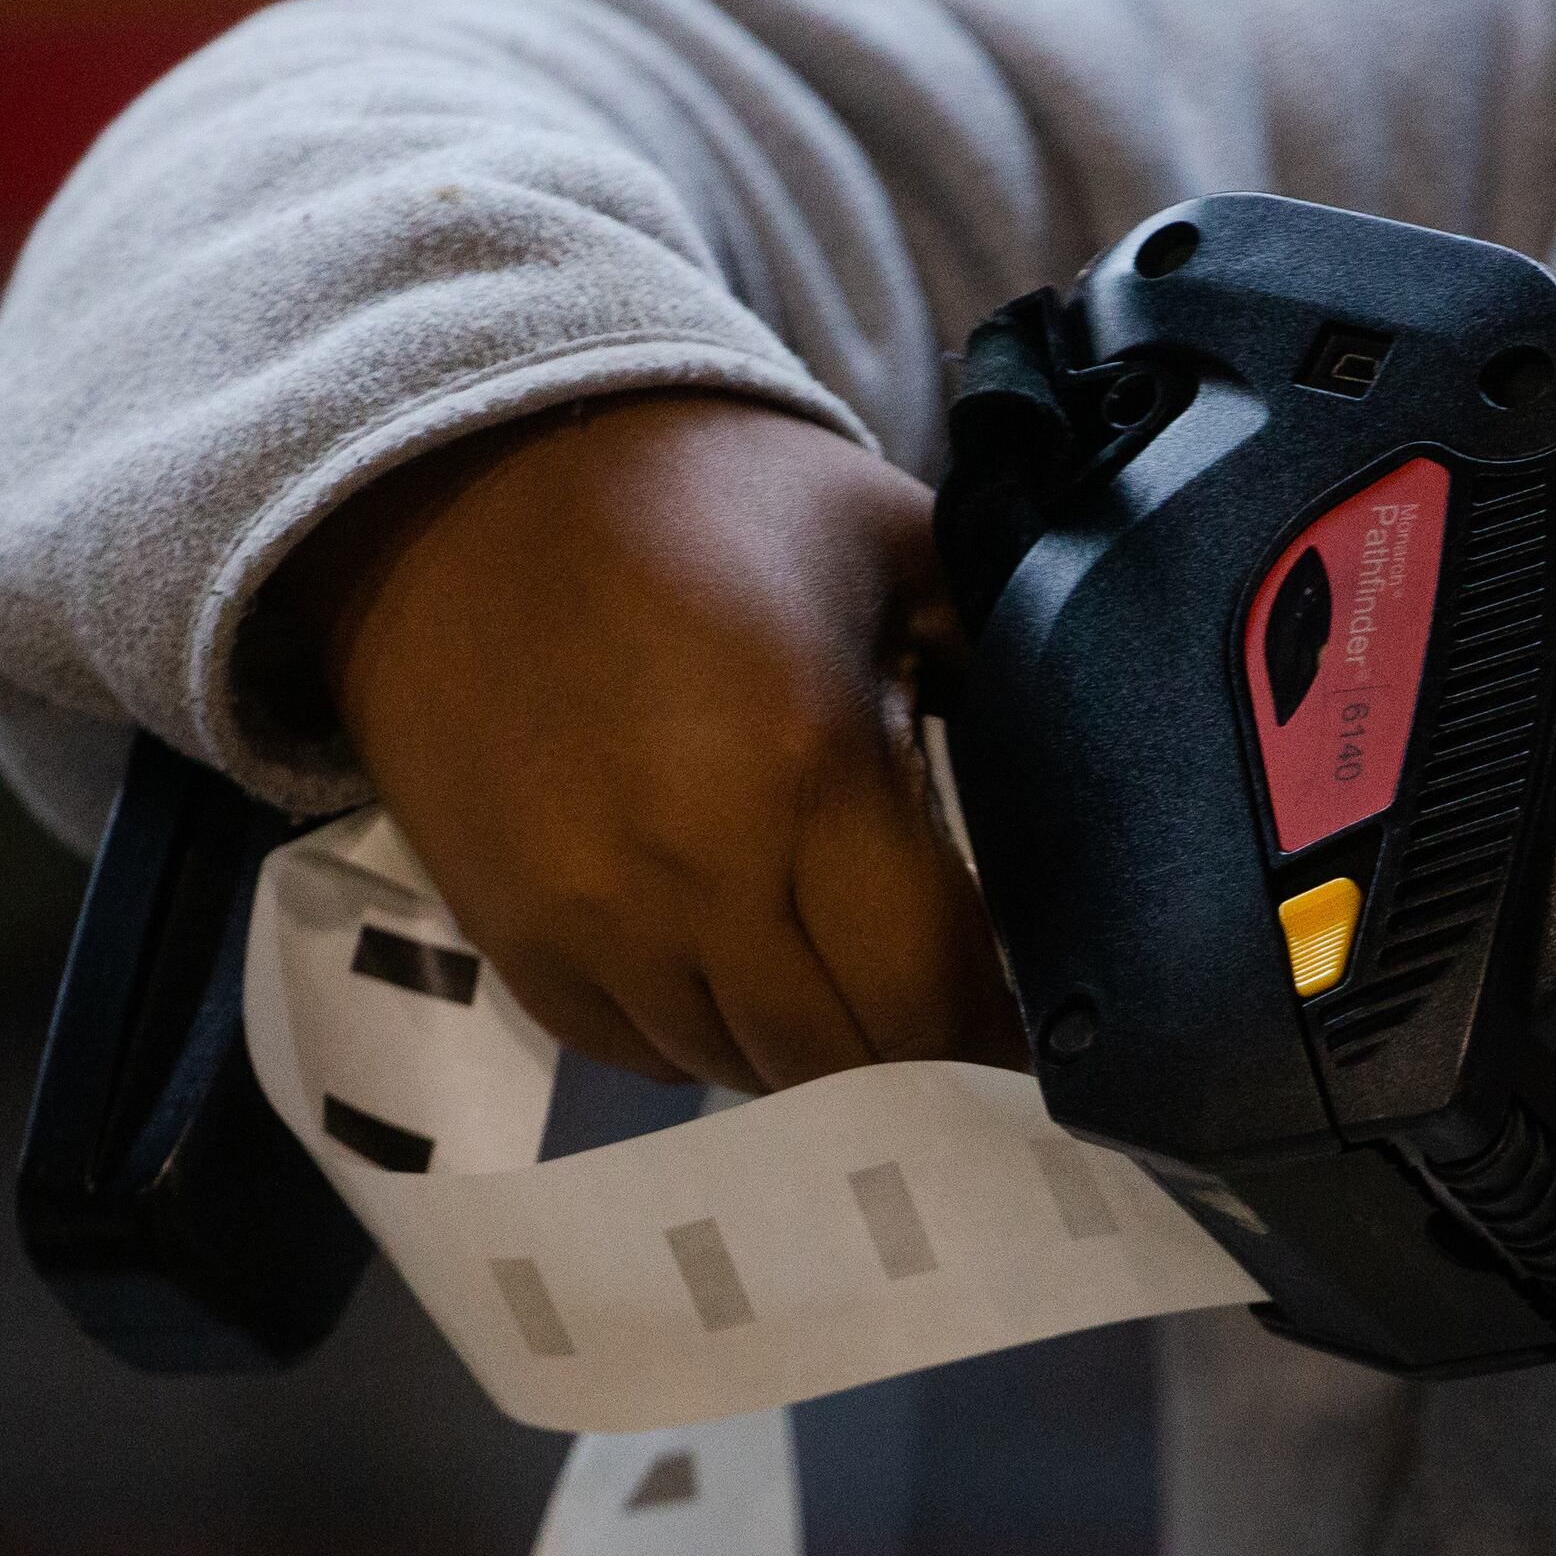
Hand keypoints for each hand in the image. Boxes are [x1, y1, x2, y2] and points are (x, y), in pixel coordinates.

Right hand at [270, 391, 1023, 1090]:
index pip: (931, 992)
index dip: (998, 1038)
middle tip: (956, 1022)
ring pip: (744, 1074)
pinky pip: (644, 1056)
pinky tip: (743, 969)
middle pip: (842, 1065)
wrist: (458, 482)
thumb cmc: (702, 498)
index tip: (1036, 1034)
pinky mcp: (516, 945)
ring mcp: (590, 923)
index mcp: (806, 770)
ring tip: (850, 987)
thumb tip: (1097, 776)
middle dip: (915, 1059)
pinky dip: (709, 1036)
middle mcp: (691, 875)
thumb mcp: (891, 539)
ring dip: (812, 1055)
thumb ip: (1001, 658)